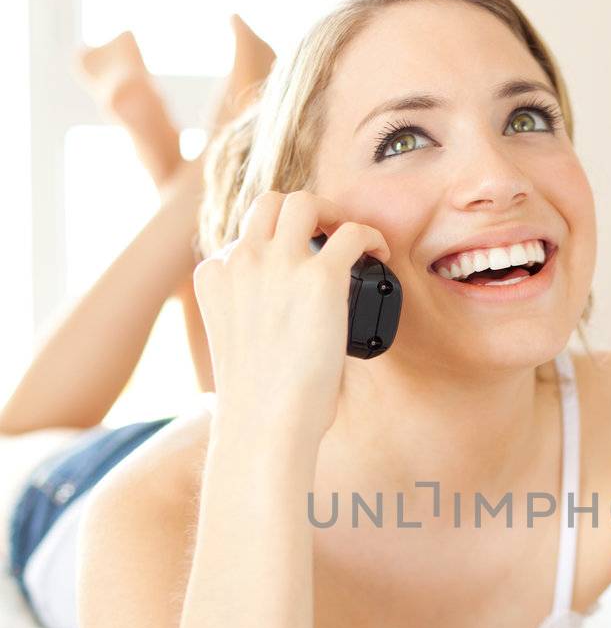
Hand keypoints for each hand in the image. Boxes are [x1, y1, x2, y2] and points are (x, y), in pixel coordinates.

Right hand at [192, 189, 390, 444]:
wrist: (265, 426)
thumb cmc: (258, 403)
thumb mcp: (236, 343)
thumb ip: (251, 313)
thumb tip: (288, 320)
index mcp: (214, 276)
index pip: (244, 236)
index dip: (275, 243)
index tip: (299, 262)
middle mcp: (241, 261)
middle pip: (270, 203)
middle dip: (301, 210)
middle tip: (327, 232)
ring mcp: (279, 265)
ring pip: (304, 202)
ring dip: (331, 211)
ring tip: (351, 235)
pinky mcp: (320, 279)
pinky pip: (351, 232)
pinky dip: (370, 235)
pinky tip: (379, 251)